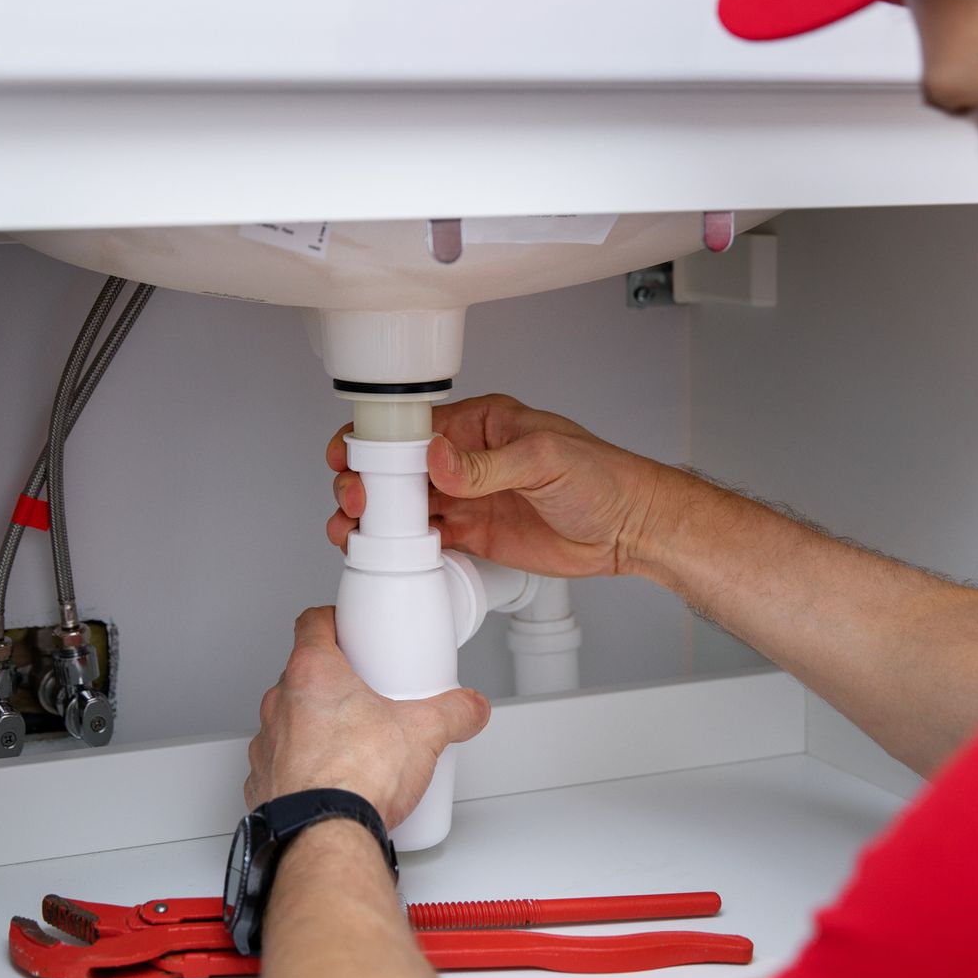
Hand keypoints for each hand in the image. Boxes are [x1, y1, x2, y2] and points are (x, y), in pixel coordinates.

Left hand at [246, 608, 490, 827]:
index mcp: (313, 674)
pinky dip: (303, 767)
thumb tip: (469, 708)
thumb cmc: (356, 779)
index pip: (312, 623)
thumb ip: (454, 713)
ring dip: (316, 726)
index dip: (333, 621)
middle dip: (336, 683)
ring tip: (354, 744)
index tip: (349, 628)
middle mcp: (281, 703)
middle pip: (305, 674)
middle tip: (368, 697)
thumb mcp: (425, 733)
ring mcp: (267, 743)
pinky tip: (332, 780)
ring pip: (290, 719)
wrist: (324, 836)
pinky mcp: (262, 781)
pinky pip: (282, 763)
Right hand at [326, 394, 670, 577]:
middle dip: (366, 482)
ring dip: (373, 518)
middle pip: (397, 468)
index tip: (349, 456)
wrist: (628, 528)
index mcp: (481, 424)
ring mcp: (468, 499)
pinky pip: (425, 539)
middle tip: (356, 501)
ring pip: (404, 506)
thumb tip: (437, 457)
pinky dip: (400, 547)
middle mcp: (467, 460)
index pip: (413, 427)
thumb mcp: (544, 458)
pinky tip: (383, 552)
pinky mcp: (474, 535)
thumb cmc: (602, 478)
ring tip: (352, 531)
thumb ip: (487, 463)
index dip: (374, 440)